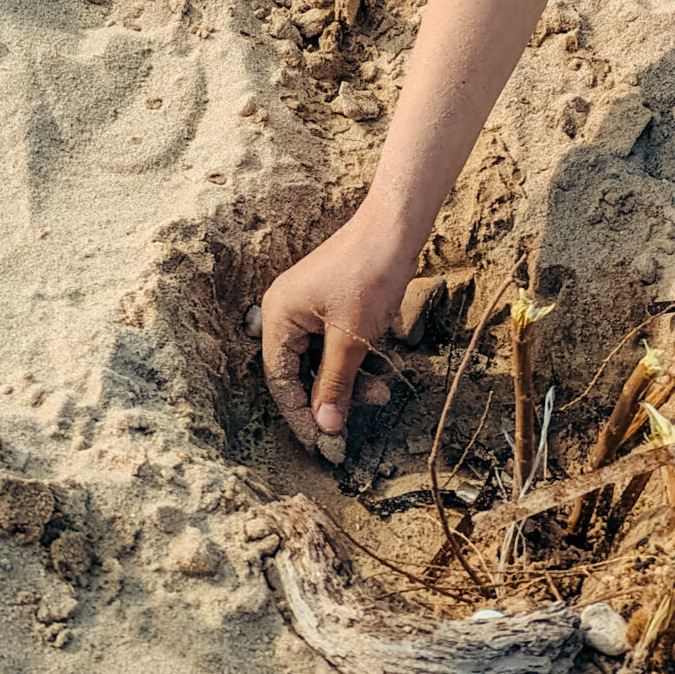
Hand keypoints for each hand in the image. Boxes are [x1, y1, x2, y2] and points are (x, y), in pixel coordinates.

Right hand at [261, 213, 412, 449]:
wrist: (395, 227)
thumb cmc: (368, 275)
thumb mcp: (352, 339)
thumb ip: (334, 385)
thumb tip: (325, 427)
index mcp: (279, 315)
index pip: (280, 380)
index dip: (300, 415)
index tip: (323, 445)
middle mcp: (286, 311)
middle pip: (301, 371)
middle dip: (333, 395)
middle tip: (357, 421)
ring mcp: (309, 306)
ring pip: (323, 359)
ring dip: (351, 378)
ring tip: (384, 391)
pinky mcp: (330, 303)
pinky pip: (336, 343)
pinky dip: (357, 359)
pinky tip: (384, 368)